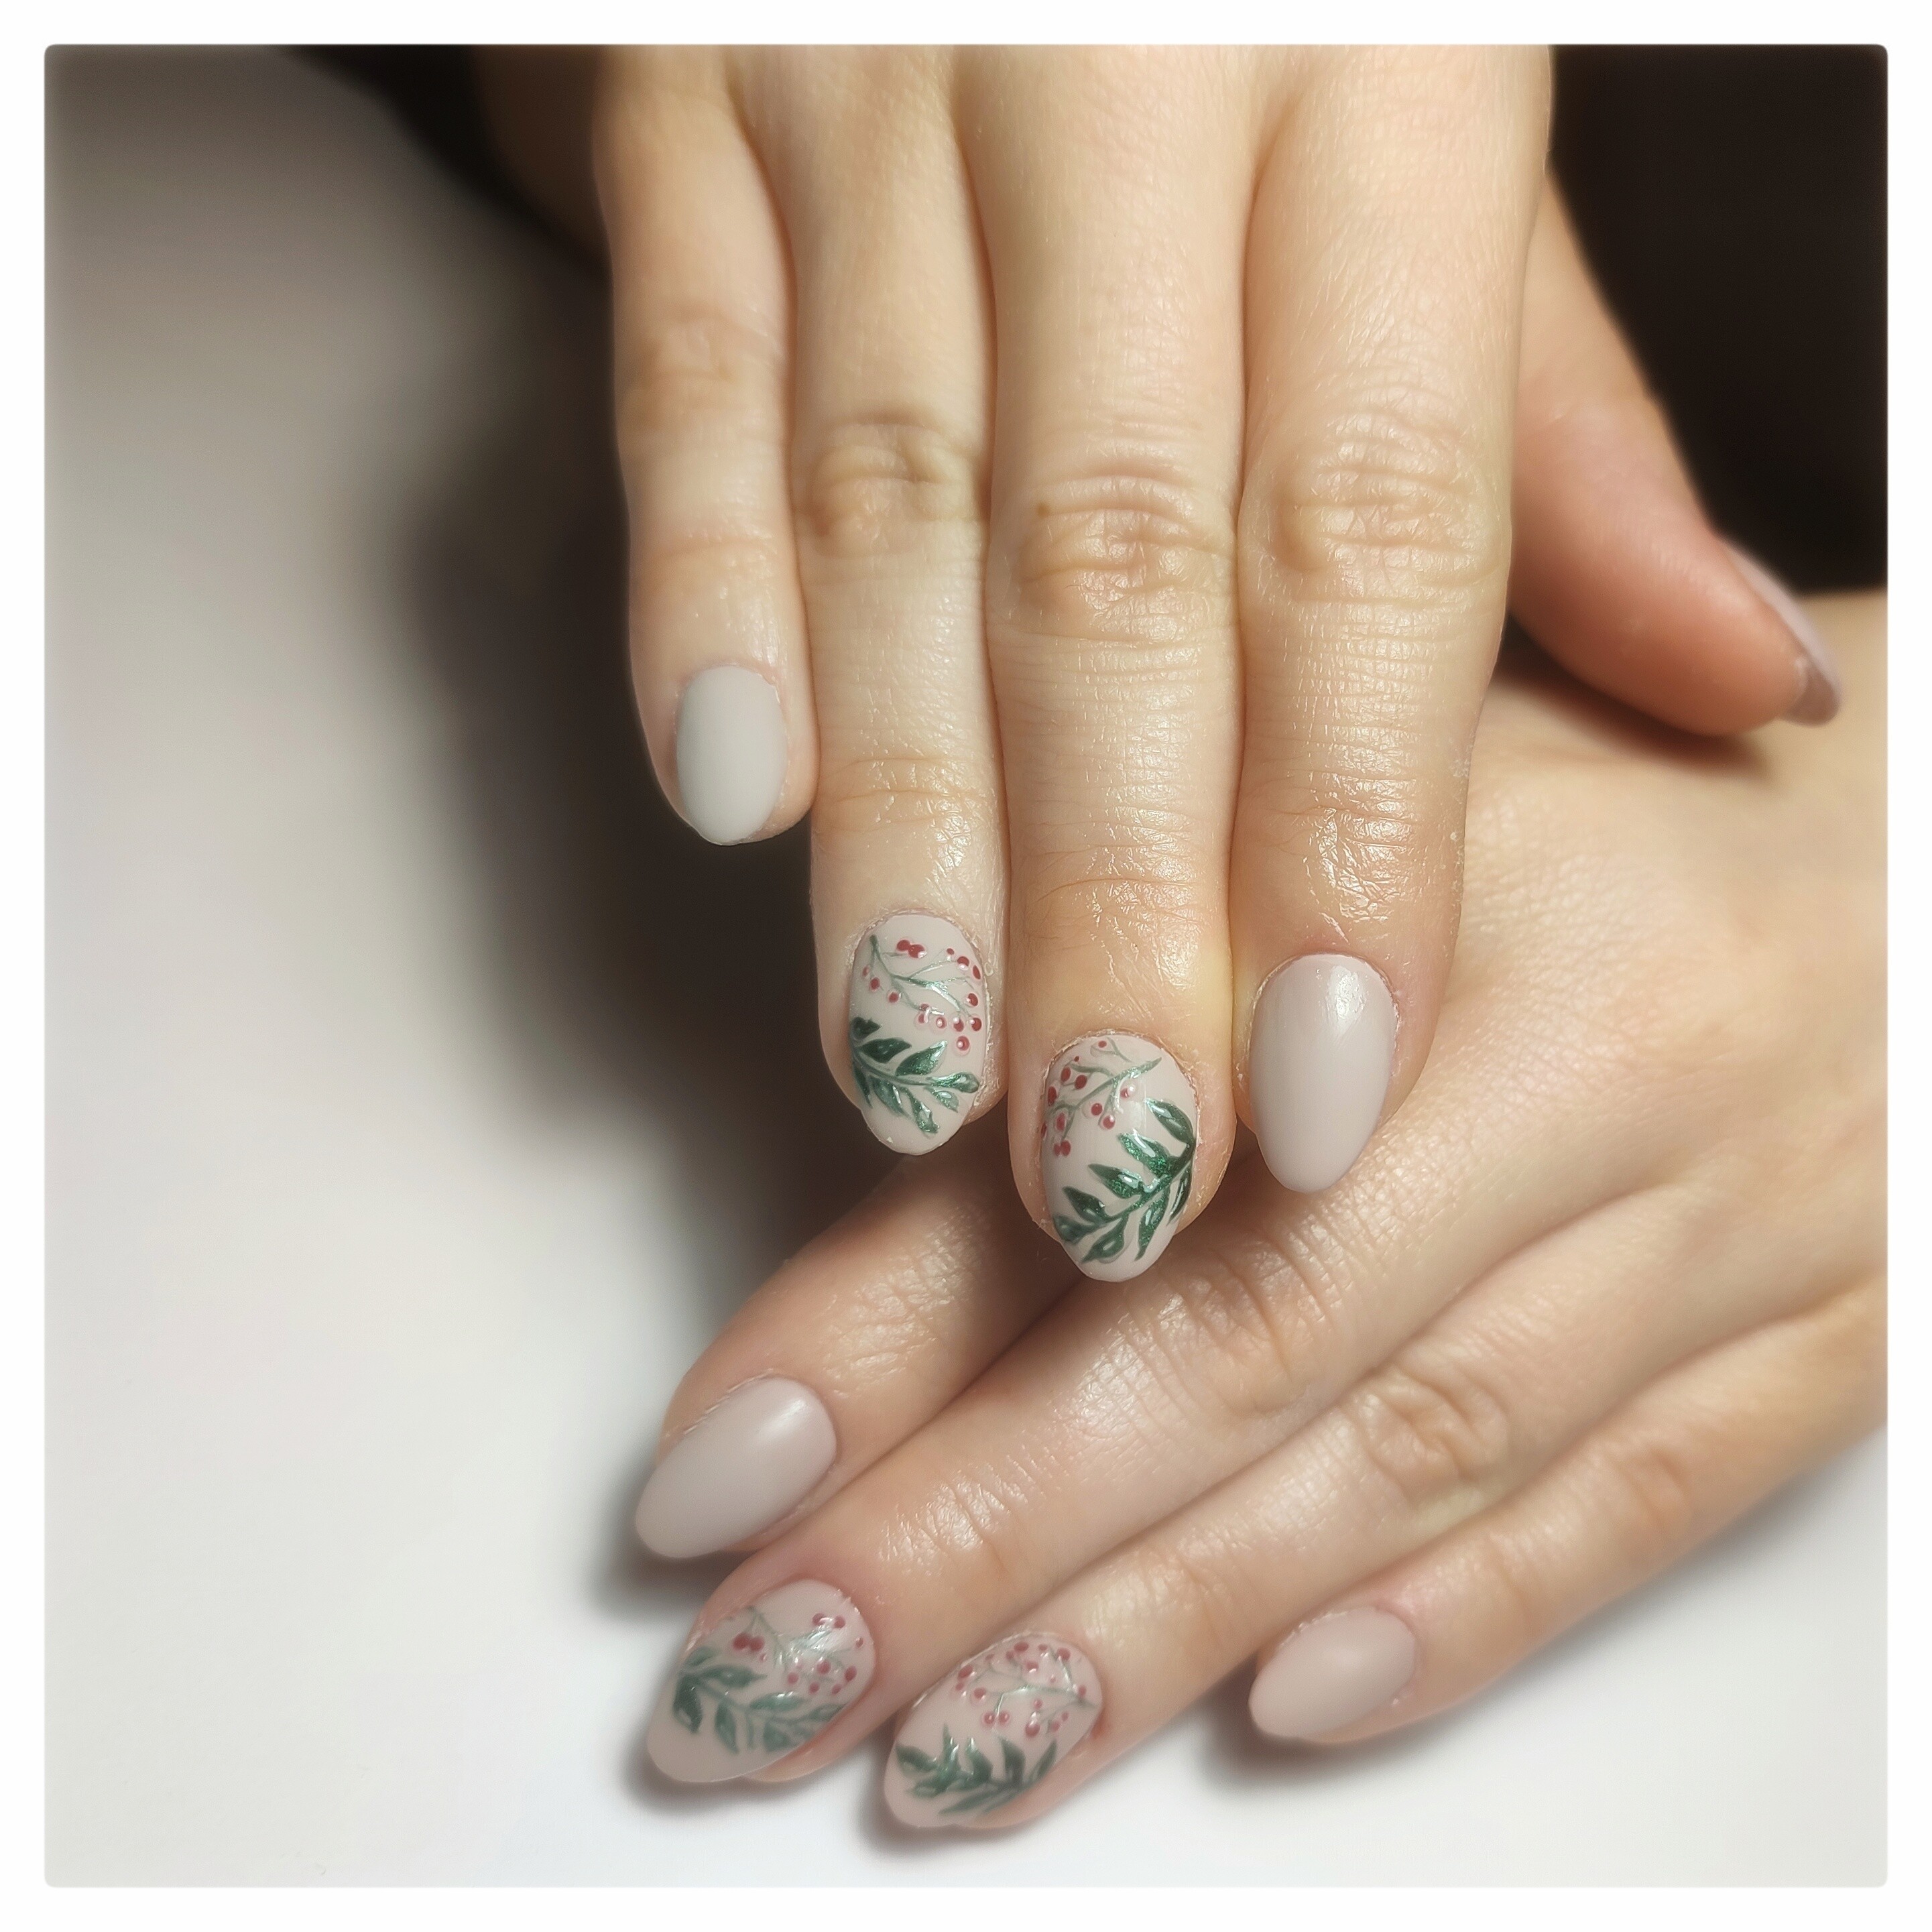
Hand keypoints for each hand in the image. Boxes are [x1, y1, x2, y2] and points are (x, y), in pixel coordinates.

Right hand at [586, 48, 1841, 1280]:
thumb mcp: (1451, 125)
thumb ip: (1562, 423)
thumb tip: (1737, 682)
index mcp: (1376, 67)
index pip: (1370, 527)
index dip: (1352, 833)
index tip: (1334, 1088)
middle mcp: (1111, 74)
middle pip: (1110, 570)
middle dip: (1114, 896)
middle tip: (1117, 1162)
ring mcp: (865, 77)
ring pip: (887, 515)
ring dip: (906, 824)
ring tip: (927, 1064)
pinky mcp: (680, 92)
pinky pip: (688, 377)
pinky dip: (702, 597)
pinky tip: (733, 802)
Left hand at [631, 594, 1882, 1826]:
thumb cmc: (1626, 781)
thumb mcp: (1384, 787)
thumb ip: (1159, 936)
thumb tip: (922, 1123)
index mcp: (1450, 891)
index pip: (1115, 1143)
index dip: (884, 1327)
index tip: (705, 1479)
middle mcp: (1590, 1074)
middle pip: (1236, 1342)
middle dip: (973, 1542)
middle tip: (758, 1685)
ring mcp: (1735, 1229)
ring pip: (1401, 1461)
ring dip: (1159, 1633)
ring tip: (945, 1752)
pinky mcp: (1832, 1341)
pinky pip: (1635, 1507)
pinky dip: (1445, 1623)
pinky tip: (1270, 1719)